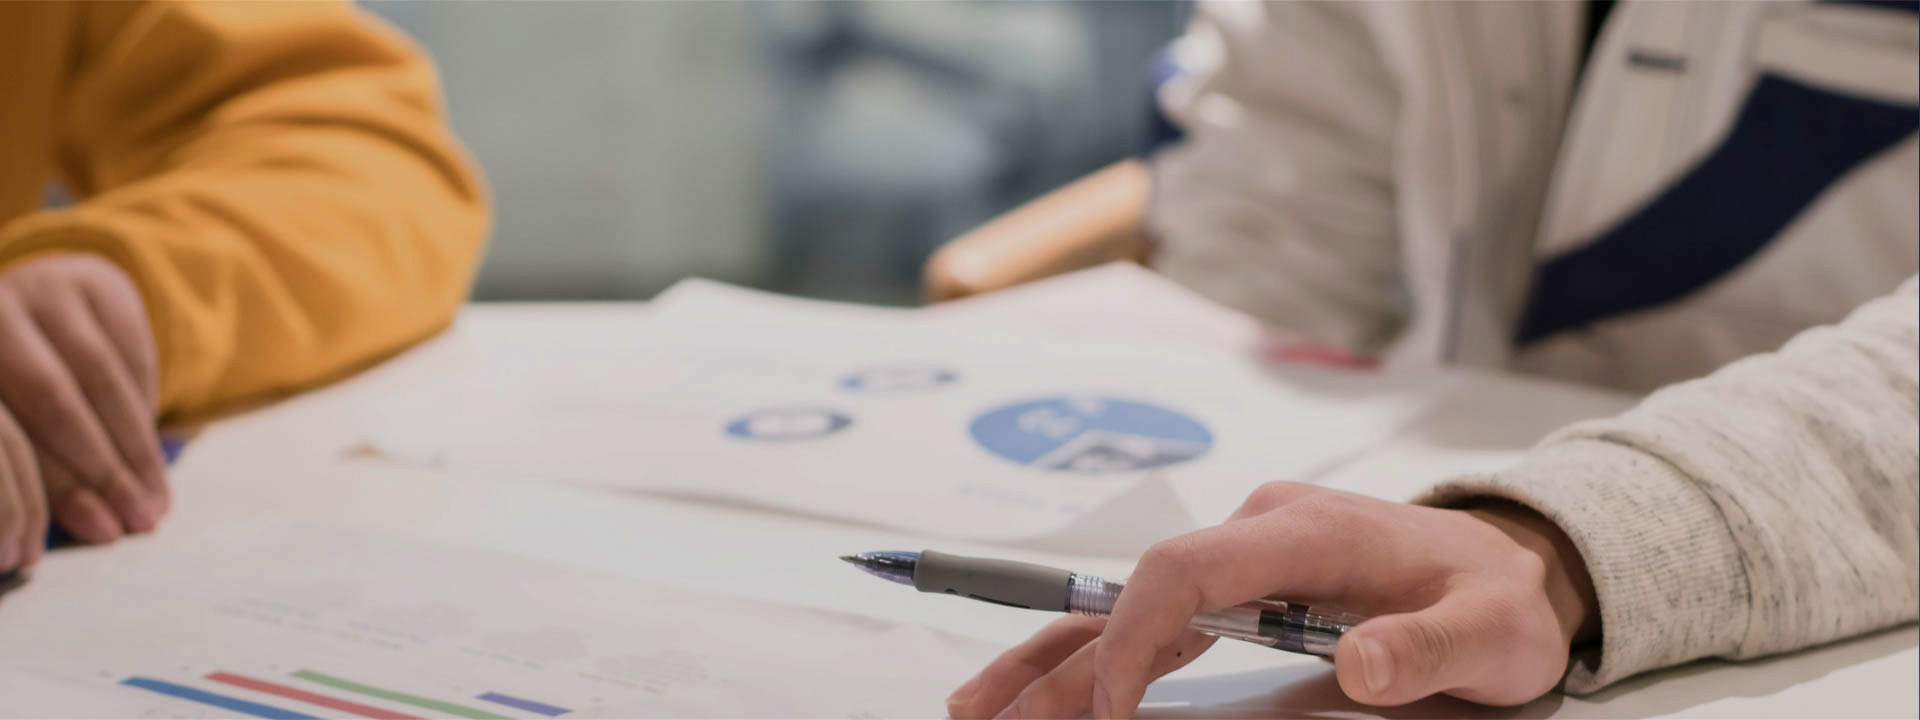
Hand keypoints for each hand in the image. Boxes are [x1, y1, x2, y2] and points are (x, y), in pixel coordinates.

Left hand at [0, 253, 166, 544]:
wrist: (38, 306)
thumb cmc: (13, 389)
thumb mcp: (13, 433)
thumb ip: (45, 477)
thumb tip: (99, 528)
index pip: (8, 431)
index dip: (55, 486)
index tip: (100, 532)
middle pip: (53, 400)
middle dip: (105, 469)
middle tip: (140, 519)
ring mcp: (42, 288)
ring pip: (100, 378)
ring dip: (138, 447)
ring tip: (158, 500)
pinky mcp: (96, 281)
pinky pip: (132, 353)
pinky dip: (148, 407)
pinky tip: (154, 452)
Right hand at [949, 483, 1598, 717]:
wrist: (1506, 563)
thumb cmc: (1494, 598)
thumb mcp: (1489, 633)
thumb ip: (1429, 647)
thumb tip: (1359, 661)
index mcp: (1304, 532)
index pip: (1187, 570)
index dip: (1134, 635)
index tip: (1110, 709)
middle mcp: (1258, 532)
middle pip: (1132, 588)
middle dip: (1058, 653)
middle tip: (986, 711)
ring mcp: (1244, 556)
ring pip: (1128, 604)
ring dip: (1055, 655)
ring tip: (980, 703)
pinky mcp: (1241, 584)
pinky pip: (1154, 618)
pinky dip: (1096, 653)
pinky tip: (1047, 685)